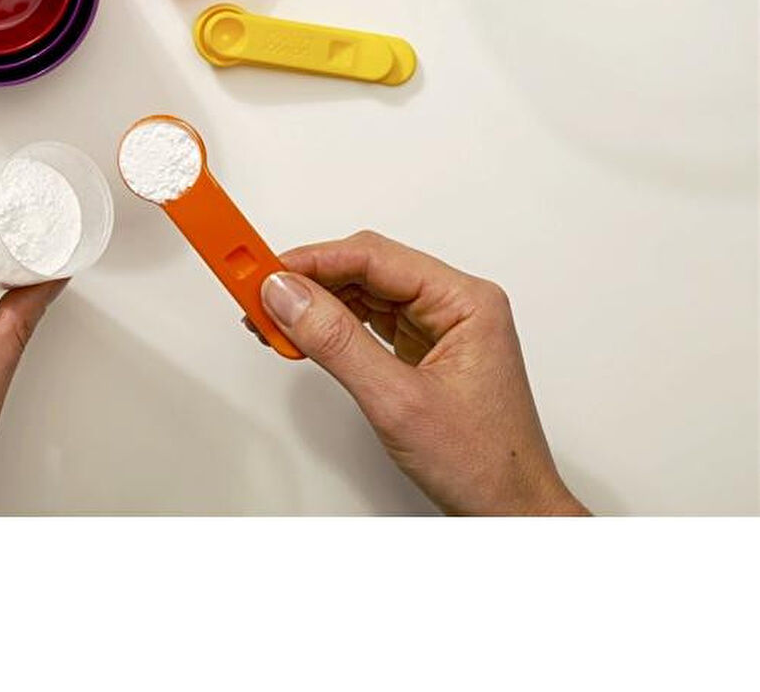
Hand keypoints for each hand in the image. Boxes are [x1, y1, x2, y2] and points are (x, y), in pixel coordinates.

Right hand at [255, 231, 587, 515]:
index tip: (267, 270)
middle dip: (309, 280)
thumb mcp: (398, 401)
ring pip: (363, 292)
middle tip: (258, 291)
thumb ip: (337, 342)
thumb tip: (289, 297)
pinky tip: (302, 334)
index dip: (314, 261)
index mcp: (465, 301)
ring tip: (271, 317)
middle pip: (366, 268)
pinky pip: (369, 320)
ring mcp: (440, 326)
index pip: (375, 257)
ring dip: (316, 303)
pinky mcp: (425, 348)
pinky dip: (331, 325)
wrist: (514, 515)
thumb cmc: (486, 465)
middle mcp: (454, 305)